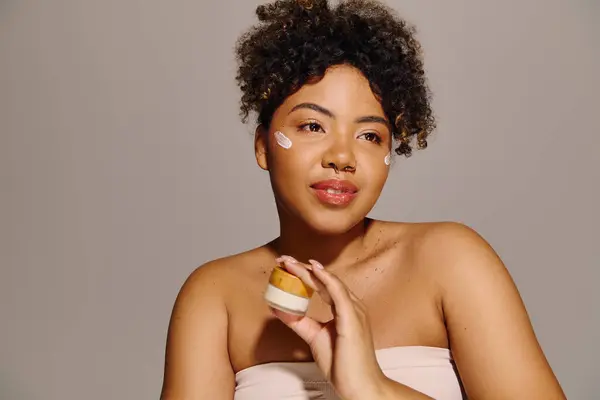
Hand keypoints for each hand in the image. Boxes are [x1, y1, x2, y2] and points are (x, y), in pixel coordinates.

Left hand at [272, 255, 387, 399]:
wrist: (359, 386)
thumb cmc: (343, 365)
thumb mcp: (314, 338)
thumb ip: (299, 322)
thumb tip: (278, 308)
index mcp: (345, 310)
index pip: (323, 286)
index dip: (305, 274)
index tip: (286, 267)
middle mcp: (352, 306)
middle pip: (325, 280)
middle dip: (302, 268)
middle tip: (283, 259)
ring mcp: (354, 311)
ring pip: (330, 283)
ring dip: (309, 270)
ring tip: (290, 262)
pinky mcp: (352, 319)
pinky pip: (339, 293)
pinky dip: (326, 279)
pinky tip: (313, 270)